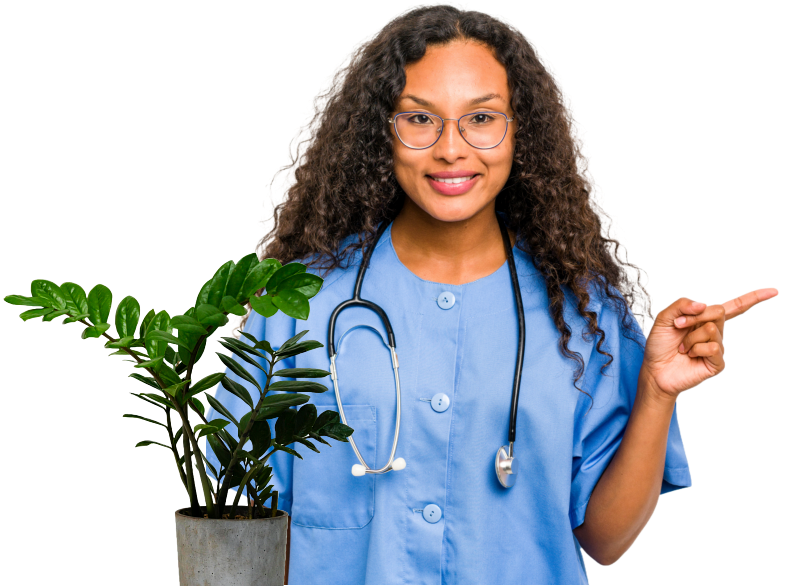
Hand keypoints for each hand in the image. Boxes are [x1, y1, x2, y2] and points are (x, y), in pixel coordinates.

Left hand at [640, 287, 779, 399]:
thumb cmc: (660, 345)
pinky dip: (696, 349)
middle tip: (679, 327)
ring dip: (690, 337)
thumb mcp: (664, 318)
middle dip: (694, 317)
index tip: (774, 291)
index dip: (755, 298)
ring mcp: (718, 347)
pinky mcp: (717, 362)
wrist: (654, 369)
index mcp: (706, 319)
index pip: (735, 306)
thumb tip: (703, 304)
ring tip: (683, 347)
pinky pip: (712, 347)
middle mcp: (715, 331)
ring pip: (712, 329)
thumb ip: (681, 305)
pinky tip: (690, 355)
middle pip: (718, 311)